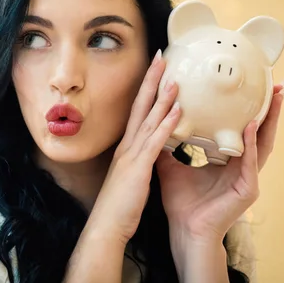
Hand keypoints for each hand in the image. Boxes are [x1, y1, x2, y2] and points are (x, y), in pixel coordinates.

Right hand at [87, 50, 180, 244]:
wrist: (106, 225)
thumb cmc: (119, 204)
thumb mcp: (130, 176)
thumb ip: (139, 160)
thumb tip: (149, 150)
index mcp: (127, 147)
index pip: (138, 110)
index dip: (147, 88)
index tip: (157, 69)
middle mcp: (128, 145)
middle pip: (141, 106)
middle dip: (152, 80)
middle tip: (162, 57)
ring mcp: (131, 155)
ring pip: (148, 119)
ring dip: (162, 97)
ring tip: (174, 77)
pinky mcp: (138, 168)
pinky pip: (154, 142)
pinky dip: (166, 124)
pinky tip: (177, 111)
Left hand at [155, 83, 283, 241]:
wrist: (184, 229)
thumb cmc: (182, 202)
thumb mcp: (172, 165)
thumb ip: (168, 145)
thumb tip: (155, 122)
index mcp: (229, 161)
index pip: (244, 130)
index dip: (250, 110)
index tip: (254, 87)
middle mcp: (243, 167)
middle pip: (260, 132)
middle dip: (270, 109)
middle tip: (277, 85)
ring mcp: (248, 178)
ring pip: (264, 143)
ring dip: (269, 120)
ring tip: (274, 98)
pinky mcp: (247, 189)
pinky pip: (250, 162)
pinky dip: (251, 143)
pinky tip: (250, 126)